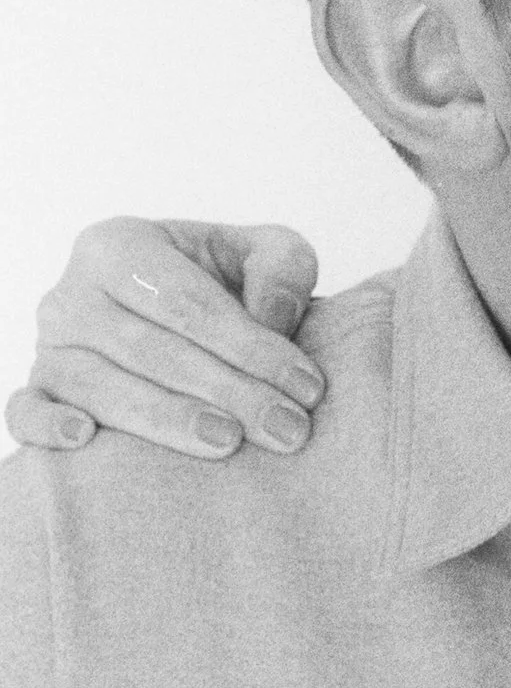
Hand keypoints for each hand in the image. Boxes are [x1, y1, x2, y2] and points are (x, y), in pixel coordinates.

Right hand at [7, 217, 325, 458]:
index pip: (188, 302)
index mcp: (120, 245)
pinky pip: (25, 410)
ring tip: (228, 442)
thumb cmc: (223, 283)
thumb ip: (281, 268)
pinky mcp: (37, 389)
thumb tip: (272, 316)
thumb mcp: (265, 253)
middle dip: (228, 391)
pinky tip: (85, 439)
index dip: (250, 345)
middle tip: (285, 429)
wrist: (181, 319)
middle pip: (152, 349)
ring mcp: (49, 345)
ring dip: (168, 419)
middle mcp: (72, 293)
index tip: (305, 386)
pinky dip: (47, 425)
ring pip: (101, 387)